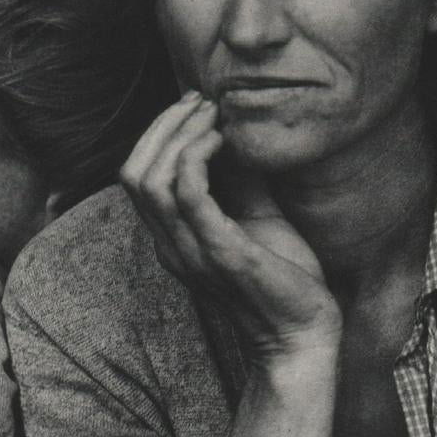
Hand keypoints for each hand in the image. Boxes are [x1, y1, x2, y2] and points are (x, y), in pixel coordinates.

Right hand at [120, 91, 341, 359]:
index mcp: (173, 240)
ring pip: (150, 179)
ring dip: (179, 134)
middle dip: (162, 126)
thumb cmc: (283, 278)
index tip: (194, 106)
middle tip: (201, 102)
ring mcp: (190, 252)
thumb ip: (239, 181)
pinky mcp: (220, 253)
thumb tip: (237, 133)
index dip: (157, 134)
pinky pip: (187, 194)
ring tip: (212, 114)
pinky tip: (224, 140)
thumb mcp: (256, 218)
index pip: (135, 177)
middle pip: (132, 172)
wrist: (303, 334)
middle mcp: (171, 247)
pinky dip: (198, 156)